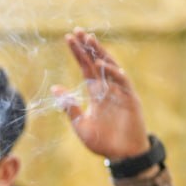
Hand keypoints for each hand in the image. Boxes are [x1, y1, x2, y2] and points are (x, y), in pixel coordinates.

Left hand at [52, 28, 151, 161]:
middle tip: (78, 31)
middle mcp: (108, 88)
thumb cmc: (102, 141)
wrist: (122, 154)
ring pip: (110, 67)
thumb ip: (69, 106)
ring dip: (99, 53)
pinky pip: (122, 82)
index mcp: (96, 92)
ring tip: (89, 40)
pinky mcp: (131, 99)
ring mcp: (120, 91)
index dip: (78, 53)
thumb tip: (55, 87)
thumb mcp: (80, 123)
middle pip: (97, 62)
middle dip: (87, 47)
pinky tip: (102, 64)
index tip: (68, 38)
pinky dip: (112, 72)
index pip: (85, 67)